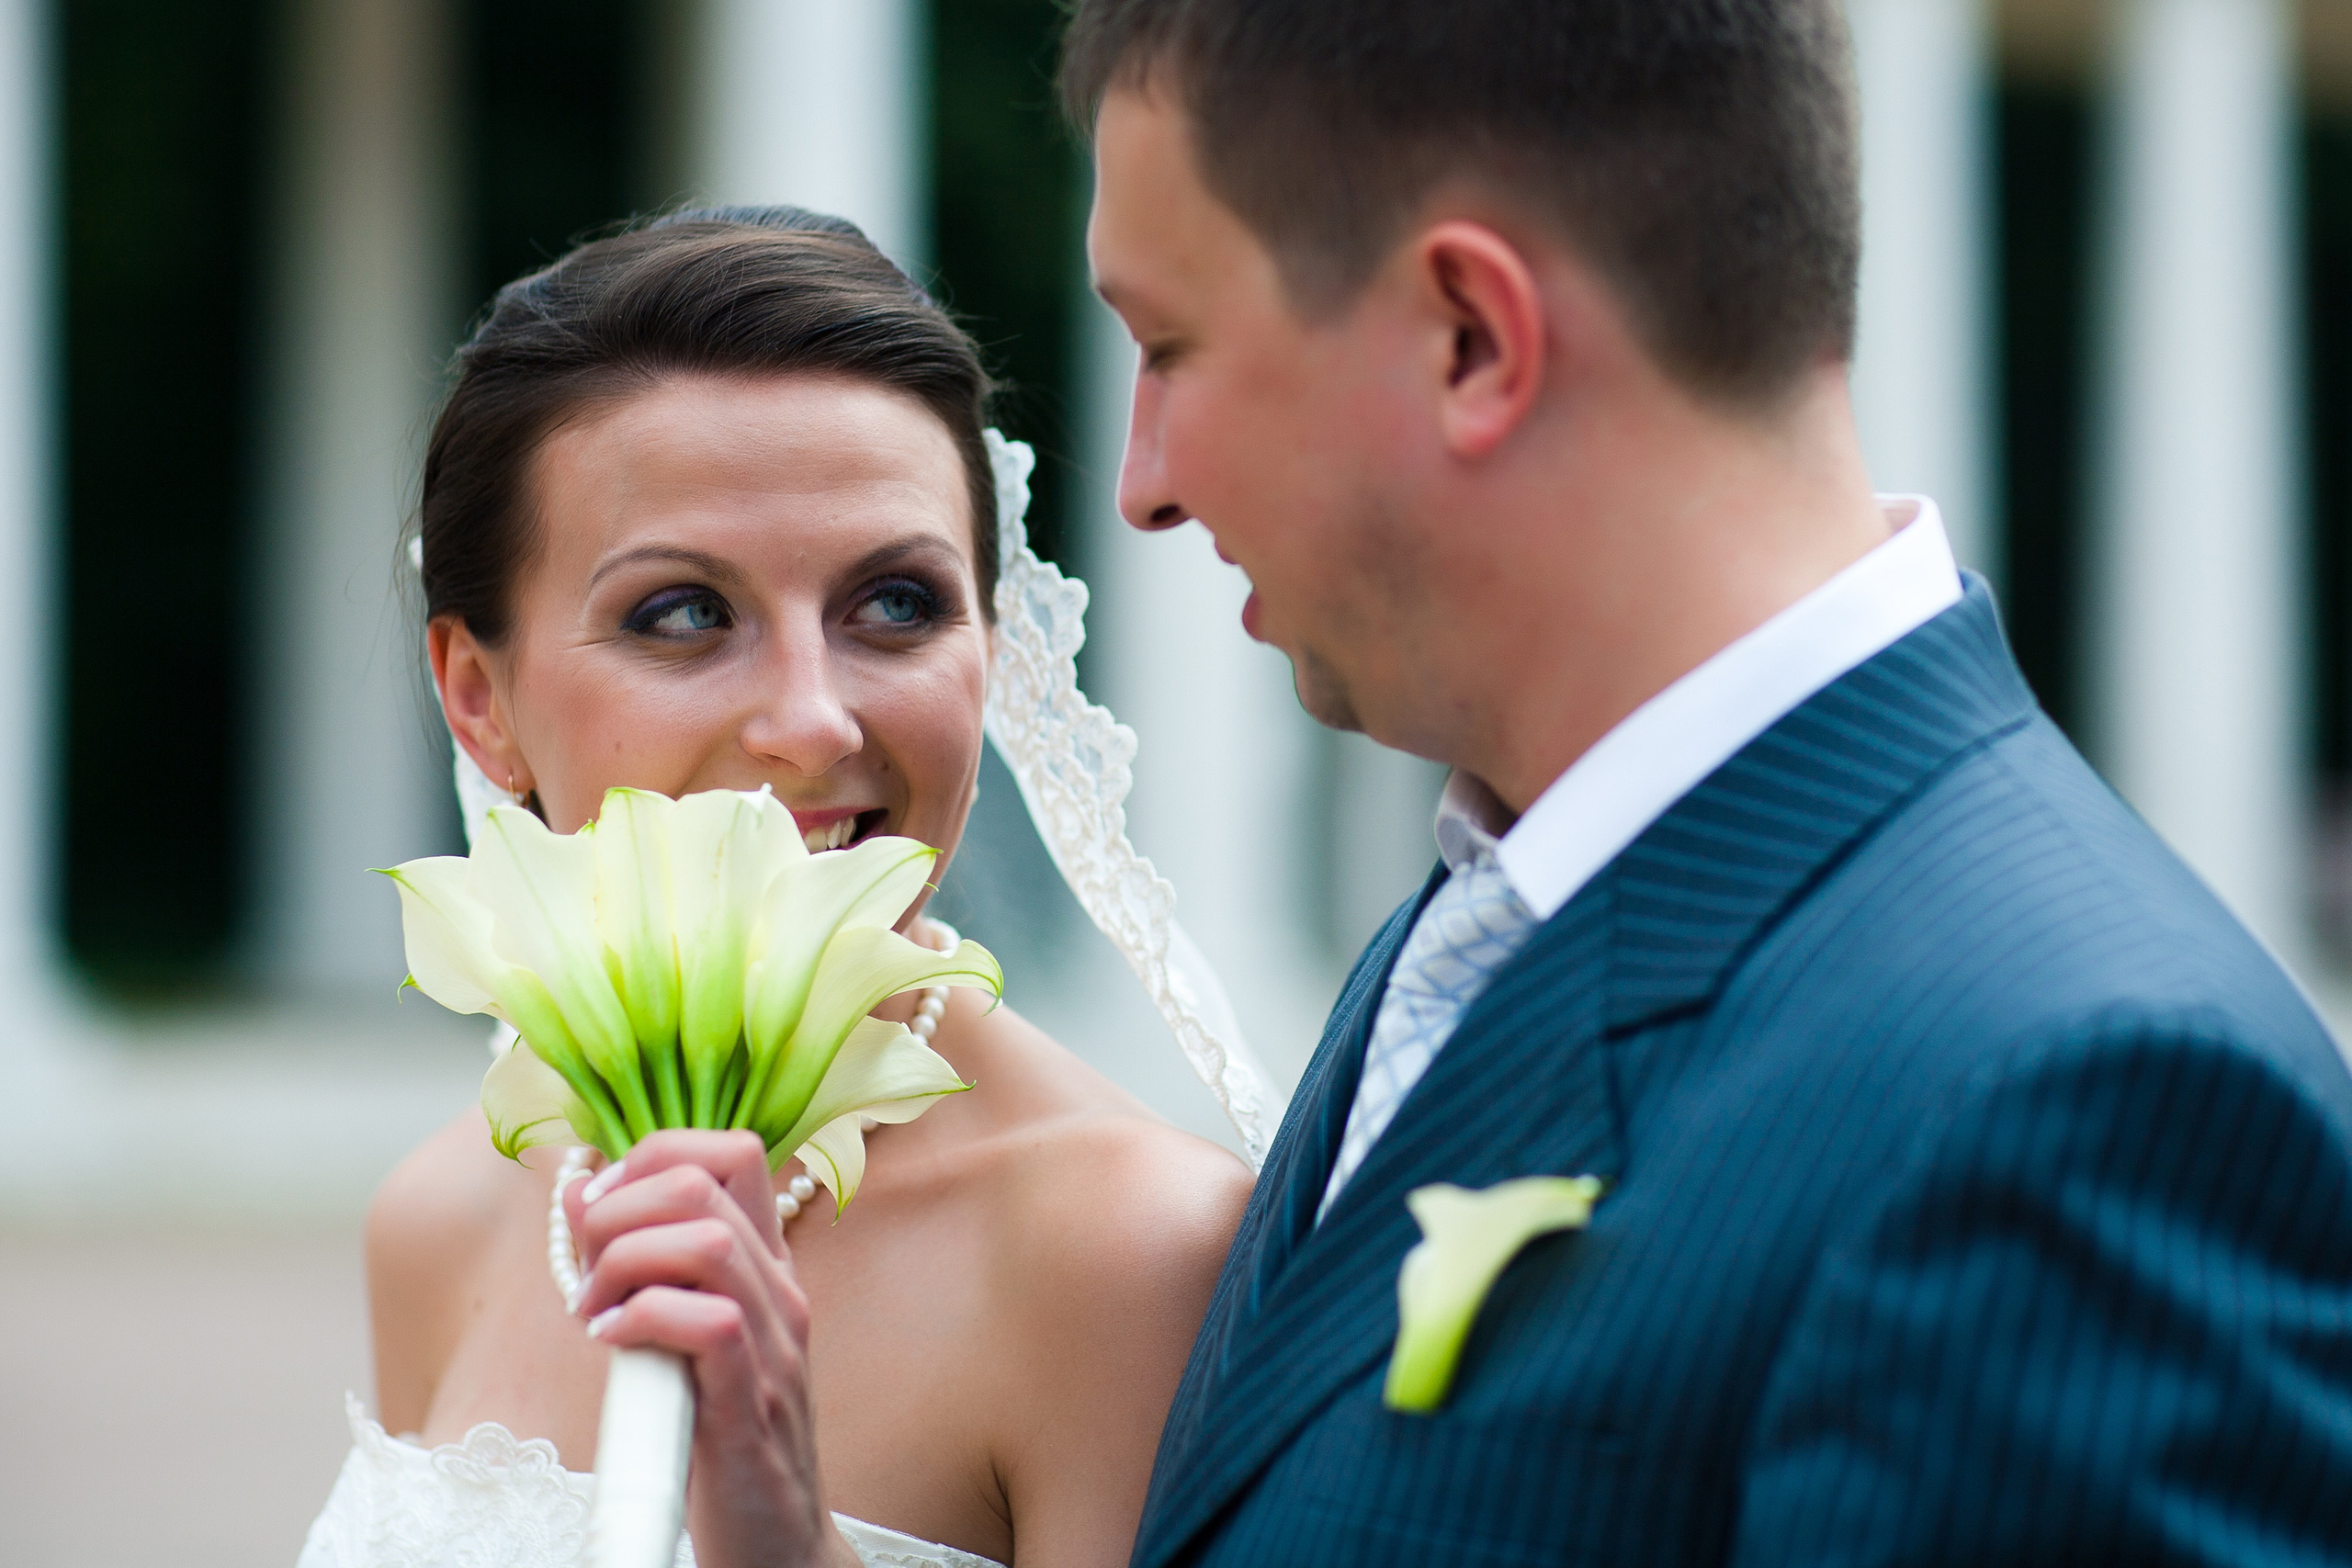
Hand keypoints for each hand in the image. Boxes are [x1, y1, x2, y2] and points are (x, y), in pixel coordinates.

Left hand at [566, 1130, 858, 1567]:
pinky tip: (613, 1346)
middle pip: (704, 1180)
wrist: (776, 1542)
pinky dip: (643, 1319)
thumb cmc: (720, 1441)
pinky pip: (710, 1323)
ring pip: (706, 1241)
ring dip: (623, 1263)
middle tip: (586, 1267)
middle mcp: (780, 1292)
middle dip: (619, 1208)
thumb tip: (581, 1201)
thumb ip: (653, 1276)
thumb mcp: (689, 1341)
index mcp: (766, 1268)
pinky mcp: (751, 1406)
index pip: (730, 1152)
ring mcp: (775, 1347)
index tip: (600, 1210)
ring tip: (595, 1311)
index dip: (651, 1156)